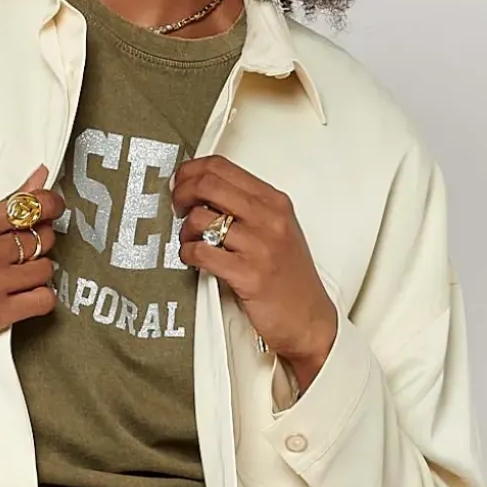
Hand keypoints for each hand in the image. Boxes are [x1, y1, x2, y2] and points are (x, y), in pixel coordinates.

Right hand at [0, 165, 66, 360]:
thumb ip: (2, 205)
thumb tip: (39, 175)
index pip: (32, 205)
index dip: (51, 206)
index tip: (53, 210)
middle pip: (43, 238)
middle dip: (40, 244)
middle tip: (26, 251)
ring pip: (46, 270)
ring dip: (38, 274)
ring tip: (19, 278)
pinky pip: (43, 301)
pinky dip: (40, 299)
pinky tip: (24, 298)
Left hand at [172, 155, 336, 388]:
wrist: (309, 320)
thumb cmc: (290, 278)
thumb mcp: (277, 230)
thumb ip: (246, 207)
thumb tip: (202, 190)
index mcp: (275, 202)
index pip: (222, 166)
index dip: (191, 170)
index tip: (180, 181)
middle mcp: (269, 219)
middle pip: (208, 184)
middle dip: (181, 193)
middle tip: (176, 207)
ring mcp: (260, 246)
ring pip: (200, 218)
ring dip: (184, 230)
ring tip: (189, 241)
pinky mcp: (248, 274)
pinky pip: (201, 252)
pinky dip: (188, 253)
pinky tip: (193, 258)